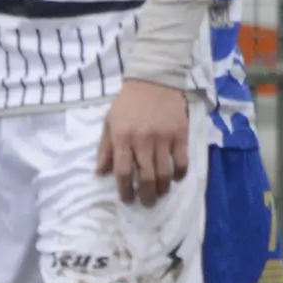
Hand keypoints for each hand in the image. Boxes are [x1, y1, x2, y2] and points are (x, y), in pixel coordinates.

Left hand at [96, 79, 189, 208]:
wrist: (154, 80)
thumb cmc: (128, 103)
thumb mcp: (109, 122)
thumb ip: (105, 149)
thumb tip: (101, 173)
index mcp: (122, 137)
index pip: (123, 172)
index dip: (125, 190)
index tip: (127, 199)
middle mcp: (143, 140)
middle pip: (145, 178)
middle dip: (146, 196)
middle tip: (146, 203)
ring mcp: (163, 138)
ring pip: (164, 174)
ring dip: (162, 189)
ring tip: (159, 193)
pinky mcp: (180, 134)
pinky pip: (181, 162)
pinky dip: (179, 174)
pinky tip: (174, 177)